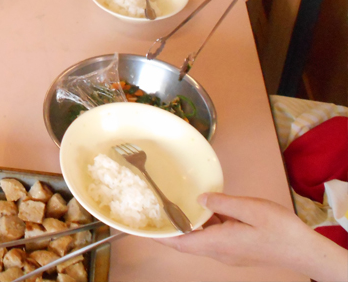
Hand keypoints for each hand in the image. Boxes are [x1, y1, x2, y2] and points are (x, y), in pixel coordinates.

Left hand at [157, 193, 347, 281]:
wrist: (305, 250)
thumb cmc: (281, 231)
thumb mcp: (250, 209)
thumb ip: (222, 203)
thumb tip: (199, 199)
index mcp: (219, 243)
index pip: (181, 243)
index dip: (161, 236)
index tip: (145, 228)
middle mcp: (220, 251)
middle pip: (187, 241)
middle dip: (171, 228)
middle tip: (157, 210)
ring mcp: (229, 252)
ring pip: (201, 237)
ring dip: (190, 224)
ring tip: (176, 205)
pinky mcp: (238, 249)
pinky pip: (215, 236)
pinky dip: (207, 224)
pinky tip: (208, 208)